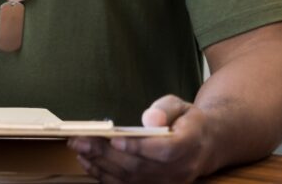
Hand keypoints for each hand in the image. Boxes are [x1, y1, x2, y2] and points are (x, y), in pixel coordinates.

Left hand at [68, 95, 210, 182]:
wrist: (203, 146)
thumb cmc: (187, 121)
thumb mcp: (181, 105)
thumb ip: (165, 109)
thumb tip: (149, 118)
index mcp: (191, 144)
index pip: (165, 151)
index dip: (139, 147)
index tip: (114, 138)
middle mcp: (179, 170)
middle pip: (140, 167)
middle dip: (106, 154)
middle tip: (80, 140)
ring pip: (130, 180)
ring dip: (100, 165)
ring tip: (79, 148)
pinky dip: (104, 175)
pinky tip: (88, 162)